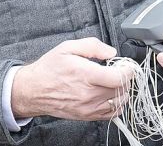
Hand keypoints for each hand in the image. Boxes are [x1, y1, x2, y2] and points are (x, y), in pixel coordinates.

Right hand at [11, 37, 133, 120]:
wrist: (34, 90)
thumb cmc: (49, 69)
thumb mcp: (68, 47)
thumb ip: (92, 46)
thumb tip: (111, 52)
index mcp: (85, 75)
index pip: (118, 78)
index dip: (128, 70)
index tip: (126, 65)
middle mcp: (88, 94)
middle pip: (122, 89)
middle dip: (125, 77)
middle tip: (119, 70)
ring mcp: (88, 107)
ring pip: (120, 101)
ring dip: (122, 90)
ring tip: (114, 81)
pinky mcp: (87, 115)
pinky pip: (112, 113)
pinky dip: (117, 104)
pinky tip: (110, 94)